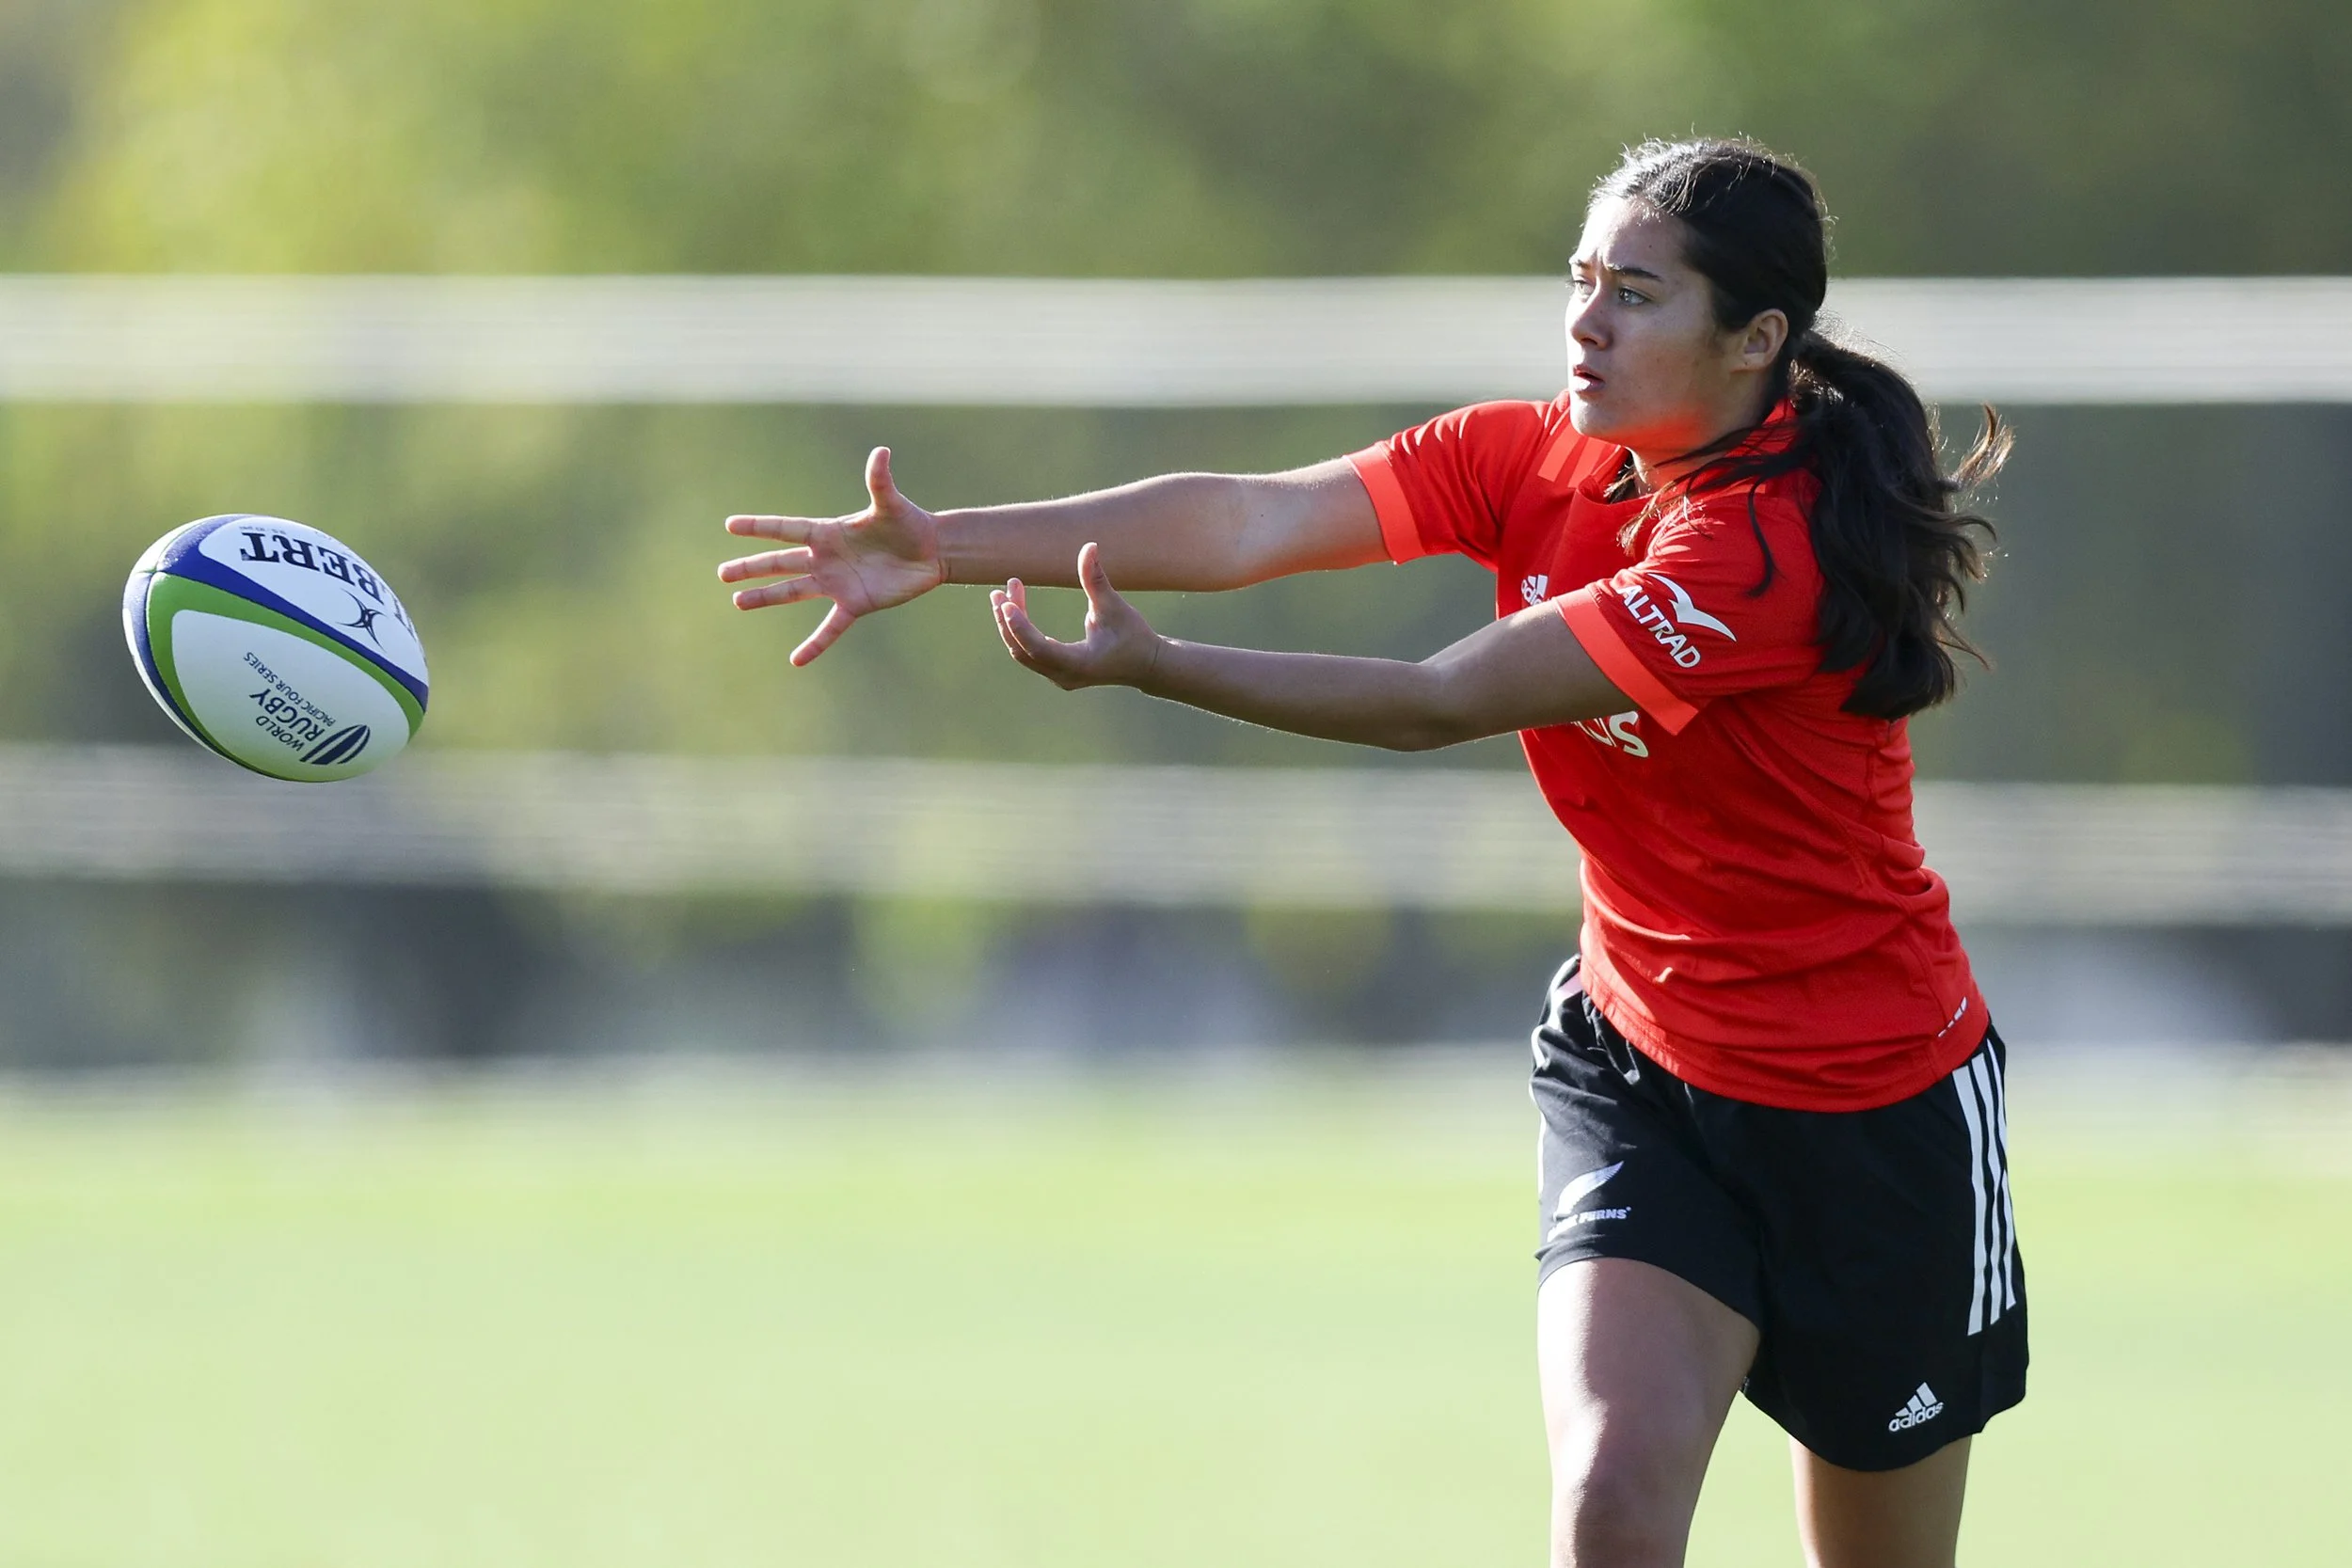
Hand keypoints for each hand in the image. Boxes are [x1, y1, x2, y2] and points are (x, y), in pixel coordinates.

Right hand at [719, 446, 945, 665]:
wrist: (932, 552)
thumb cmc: (909, 523)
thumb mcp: (891, 503)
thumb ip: (880, 480)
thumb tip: (882, 452)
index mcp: (828, 532)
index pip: (786, 528)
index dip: (759, 527)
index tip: (730, 525)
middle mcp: (826, 558)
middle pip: (780, 563)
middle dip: (751, 568)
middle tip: (722, 573)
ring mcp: (837, 583)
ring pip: (793, 591)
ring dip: (767, 597)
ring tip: (739, 602)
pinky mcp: (855, 604)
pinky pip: (830, 628)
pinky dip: (815, 644)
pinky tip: (796, 660)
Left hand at [991, 542, 1165, 691]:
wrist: (1146, 664)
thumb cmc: (1133, 635)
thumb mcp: (1115, 606)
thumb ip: (1097, 579)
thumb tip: (1089, 546)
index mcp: (1080, 664)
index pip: (1040, 648)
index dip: (1021, 627)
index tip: (1006, 603)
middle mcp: (1065, 676)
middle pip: (1023, 651)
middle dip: (1008, 621)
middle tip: (999, 592)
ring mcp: (1059, 677)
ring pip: (1023, 653)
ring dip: (1009, 626)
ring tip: (1000, 596)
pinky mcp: (1057, 672)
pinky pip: (1030, 654)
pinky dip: (1020, 632)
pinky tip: (1014, 608)